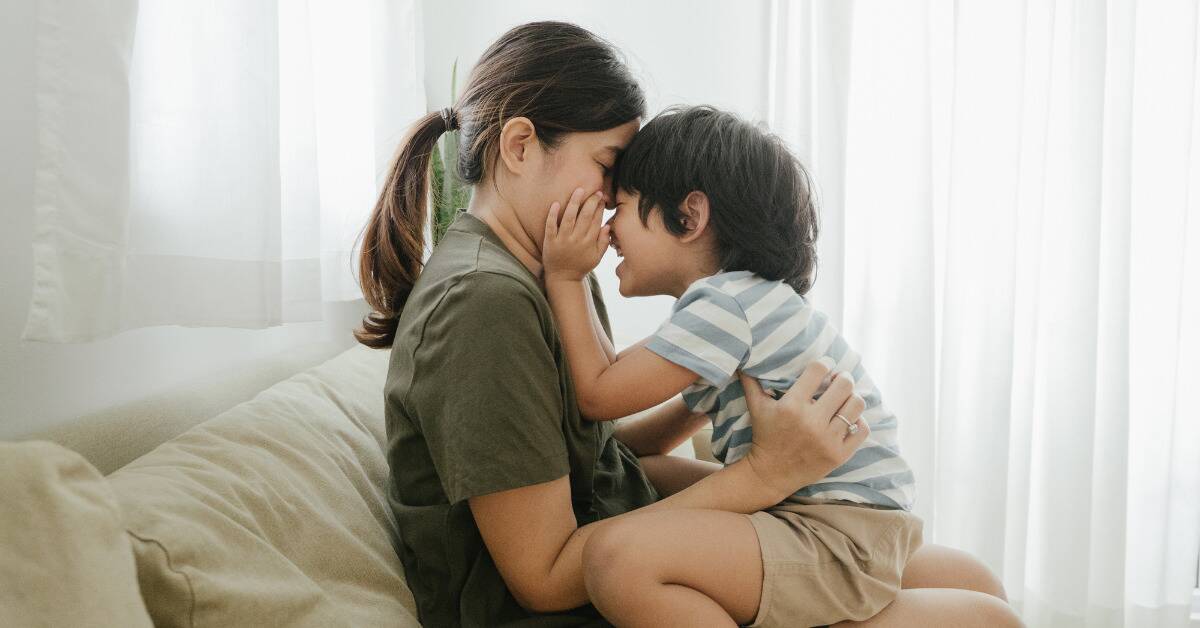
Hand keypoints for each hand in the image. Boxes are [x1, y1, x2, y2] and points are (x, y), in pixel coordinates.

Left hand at [543, 187, 608, 282]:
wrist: (563, 279)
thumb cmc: (581, 266)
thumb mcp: (596, 257)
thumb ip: (603, 242)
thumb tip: (607, 226)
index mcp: (589, 243)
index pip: (596, 221)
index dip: (599, 207)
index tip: (601, 197)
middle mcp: (577, 240)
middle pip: (585, 217)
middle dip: (590, 202)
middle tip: (594, 191)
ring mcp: (563, 240)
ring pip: (569, 218)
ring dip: (574, 203)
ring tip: (578, 190)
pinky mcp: (550, 242)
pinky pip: (551, 226)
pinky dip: (553, 215)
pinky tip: (556, 203)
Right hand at [738, 359, 868, 501]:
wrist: (770, 474)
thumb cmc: (764, 436)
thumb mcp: (756, 408)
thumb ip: (751, 382)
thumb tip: (742, 362)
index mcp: (791, 406)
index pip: (818, 370)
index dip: (825, 363)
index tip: (825, 366)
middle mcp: (811, 422)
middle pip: (844, 385)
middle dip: (844, 378)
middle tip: (840, 380)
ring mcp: (827, 440)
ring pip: (856, 405)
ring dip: (853, 397)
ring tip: (846, 398)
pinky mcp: (838, 455)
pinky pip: (861, 430)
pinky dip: (859, 421)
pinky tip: (850, 418)